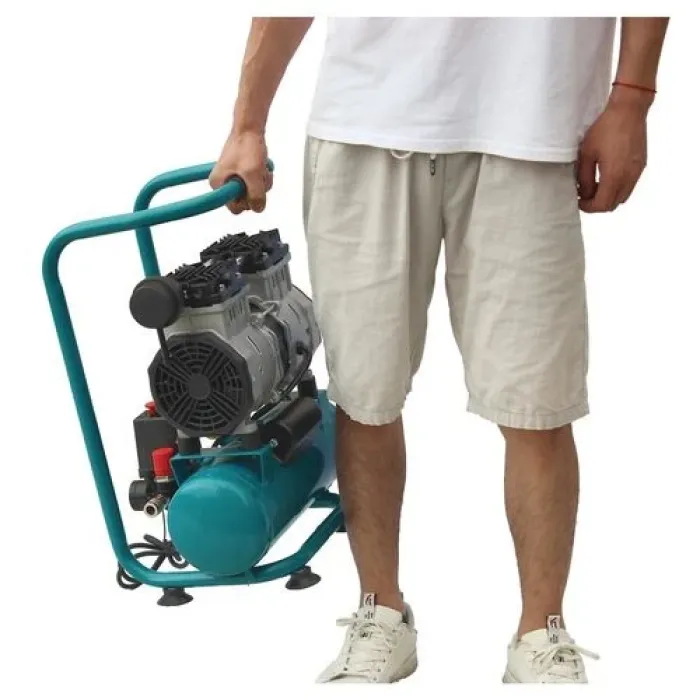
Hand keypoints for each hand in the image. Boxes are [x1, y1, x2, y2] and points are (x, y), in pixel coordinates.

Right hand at [209, 129, 271, 213]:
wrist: (250, 128)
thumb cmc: (247, 146)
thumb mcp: (253, 174)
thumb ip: (256, 195)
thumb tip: (258, 208)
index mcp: (218, 184)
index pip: (235, 208)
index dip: (247, 202)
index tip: (252, 187)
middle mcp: (223, 183)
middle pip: (245, 201)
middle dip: (257, 190)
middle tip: (260, 176)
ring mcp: (233, 179)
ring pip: (253, 193)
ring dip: (262, 183)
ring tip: (262, 169)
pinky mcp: (242, 174)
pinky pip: (255, 184)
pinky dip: (262, 178)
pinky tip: (263, 168)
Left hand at [577, 88, 650, 212]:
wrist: (629, 110)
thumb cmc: (605, 129)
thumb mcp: (586, 154)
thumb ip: (583, 178)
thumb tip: (583, 193)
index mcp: (614, 176)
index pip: (601, 205)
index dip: (588, 207)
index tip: (578, 201)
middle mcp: (628, 177)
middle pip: (612, 204)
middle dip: (597, 204)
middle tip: (584, 195)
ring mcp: (637, 172)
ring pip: (622, 197)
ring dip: (608, 196)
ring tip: (594, 185)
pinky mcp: (641, 165)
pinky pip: (629, 186)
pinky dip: (617, 188)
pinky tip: (606, 177)